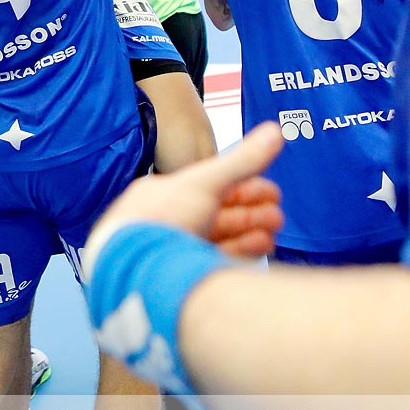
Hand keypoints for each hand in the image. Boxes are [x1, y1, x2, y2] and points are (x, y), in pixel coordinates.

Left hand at [88, 125, 285, 268]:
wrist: (133, 274)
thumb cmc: (158, 222)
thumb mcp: (205, 184)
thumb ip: (241, 162)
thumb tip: (274, 132)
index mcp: (162, 195)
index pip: (207, 188)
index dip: (242, 188)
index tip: (270, 192)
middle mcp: (165, 223)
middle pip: (215, 216)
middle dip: (250, 214)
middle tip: (276, 215)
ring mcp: (172, 251)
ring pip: (217, 240)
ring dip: (248, 234)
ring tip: (273, 232)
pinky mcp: (181, 277)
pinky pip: (215, 262)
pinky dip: (239, 254)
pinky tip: (258, 249)